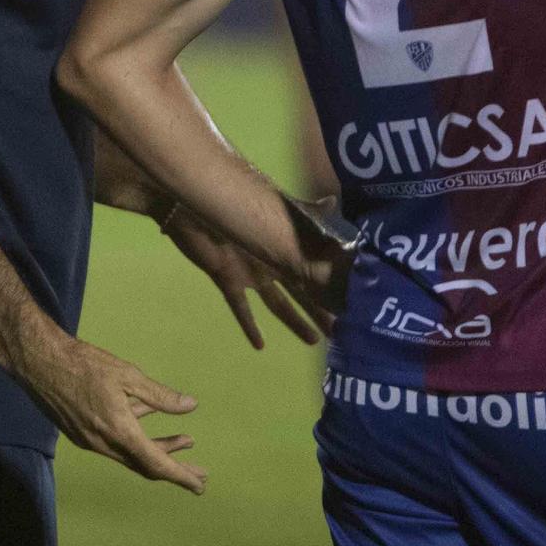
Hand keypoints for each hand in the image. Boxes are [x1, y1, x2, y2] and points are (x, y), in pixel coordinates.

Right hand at [10, 320, 206, 494]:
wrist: (38, 363)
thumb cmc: (84, 364)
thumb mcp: (128, 375)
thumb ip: (160, 396)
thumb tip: (190, 406)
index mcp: (119, 431)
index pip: (156, 463)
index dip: (180, 476)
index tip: (199, 486)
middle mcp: (103, 443)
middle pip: (145, 464)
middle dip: (175, 469)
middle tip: (200, 473)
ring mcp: (90, 440)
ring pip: (131, 453)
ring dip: (158, 450)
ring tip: (187, 440)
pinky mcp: (81, 432)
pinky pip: (116, 442)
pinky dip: (137, 436)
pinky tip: (149, 417)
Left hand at [163, 205, 330, 346]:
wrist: (193, 205)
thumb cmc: (237, 203)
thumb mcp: (277, 213)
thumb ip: (306, 213)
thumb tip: (334, 199)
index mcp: (287, 246)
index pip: (315, 274)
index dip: (332, 290)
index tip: (352, 308)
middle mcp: (273, 262)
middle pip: (301, 293)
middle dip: (319, 311)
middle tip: (338, 333)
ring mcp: (251, 273)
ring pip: (278, 304)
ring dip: (294, 322)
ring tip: (313, 341)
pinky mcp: (228, 280)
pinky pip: (240, 308)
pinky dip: (249, 326)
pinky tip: (259, 345)